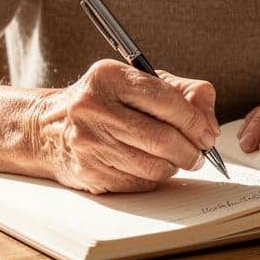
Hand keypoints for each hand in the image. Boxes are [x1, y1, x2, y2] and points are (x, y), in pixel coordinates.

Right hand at [32, 60, 218, 192]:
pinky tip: (147, 165)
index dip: (195, 121)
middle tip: (199, 153)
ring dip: (174, 165)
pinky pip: (139, 182)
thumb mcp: (140, 82)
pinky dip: (153, 177)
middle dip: (190, 150)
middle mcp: (93, 108)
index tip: (207, 133)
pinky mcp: (89, 172)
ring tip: (174, 157)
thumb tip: (209, 122)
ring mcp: (88, 142)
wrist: (50, 129)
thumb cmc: (105, 102)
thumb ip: (183, 91)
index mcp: (109, 77)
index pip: (166, 100)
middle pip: (162, 139)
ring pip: (154, 166)